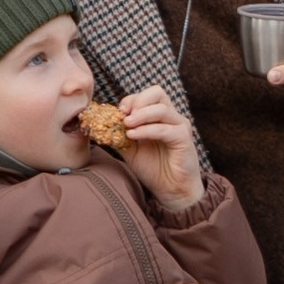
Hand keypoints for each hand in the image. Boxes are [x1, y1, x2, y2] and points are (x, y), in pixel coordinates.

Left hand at [106, 86, 203, 209]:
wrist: (171, 190)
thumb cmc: (153, 169)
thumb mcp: (130, 150)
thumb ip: (118, 136)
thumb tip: (99, 126)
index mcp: (159, 116)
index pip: (146, 95)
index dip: (130, 100)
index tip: (117, 112)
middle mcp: (171, 117)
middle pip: (157, 92)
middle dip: (137, 101)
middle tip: (124, 115)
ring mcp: (179, 126)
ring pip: (161, 109)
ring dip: (141, 114)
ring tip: (126, 125)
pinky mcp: (184, 138)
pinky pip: (165, 129)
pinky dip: (147, 130)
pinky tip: (133, 136)